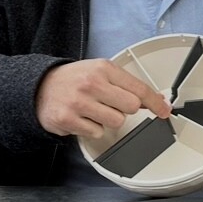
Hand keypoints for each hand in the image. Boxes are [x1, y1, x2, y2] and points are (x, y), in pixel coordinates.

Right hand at [35, 59, 170, 141]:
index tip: (164, 110)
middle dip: (125, 109)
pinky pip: (97, 132)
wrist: (38, 87)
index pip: (139, 88)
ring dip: (108, 120)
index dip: (155, 102)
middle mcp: (92, 84)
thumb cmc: (73, 80)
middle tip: (110, 104)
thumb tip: (153, 100)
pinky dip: (92, 129)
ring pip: (116, 122)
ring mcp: (79, 103)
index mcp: (103, 68)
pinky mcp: (68, 120)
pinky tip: (81, 117)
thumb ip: (124, 83)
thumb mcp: (99, 71)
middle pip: (131, 107)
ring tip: (93, 110)